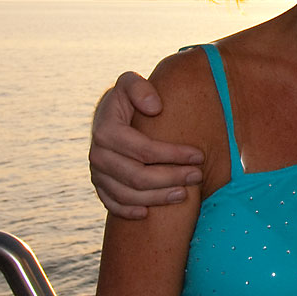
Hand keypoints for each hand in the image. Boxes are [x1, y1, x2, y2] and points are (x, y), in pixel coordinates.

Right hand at [88, 71, 202, 218]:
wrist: (109, 115)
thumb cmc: (127, 98)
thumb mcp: (130, 82)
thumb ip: (140, 88)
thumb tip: (155, 107)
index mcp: (106, 130)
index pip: (144, 150)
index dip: (173, 155)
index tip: (199, 156)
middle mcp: (98, 154)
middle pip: (138, 176)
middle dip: (171, 178)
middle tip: (197, 176)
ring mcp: (97, 173)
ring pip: (128, 194)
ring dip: (157, 198)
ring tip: (184, 194)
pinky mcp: (99, 185)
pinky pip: (112, 204)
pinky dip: (129, 211)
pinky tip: (148, 213)